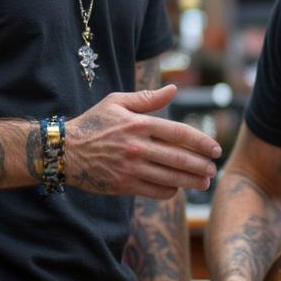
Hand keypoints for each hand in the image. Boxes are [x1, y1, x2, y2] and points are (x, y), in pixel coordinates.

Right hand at [65, 84, 220, 198]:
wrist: (64, 150)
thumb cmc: (93, 123)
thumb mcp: (117, 102)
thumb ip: (147, 98)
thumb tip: (173, 89)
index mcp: (139, 124)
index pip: (179, 134)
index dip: (201, 142)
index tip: (215, 149)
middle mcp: (137, 147)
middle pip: (179, 159)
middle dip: (201, 166)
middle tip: (213, 170)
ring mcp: (131, 168)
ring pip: (170, 178)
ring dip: (191, 182)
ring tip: (204, 182)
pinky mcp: (124, 185)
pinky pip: (155, 191)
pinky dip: (170, 191)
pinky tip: (176, 187)